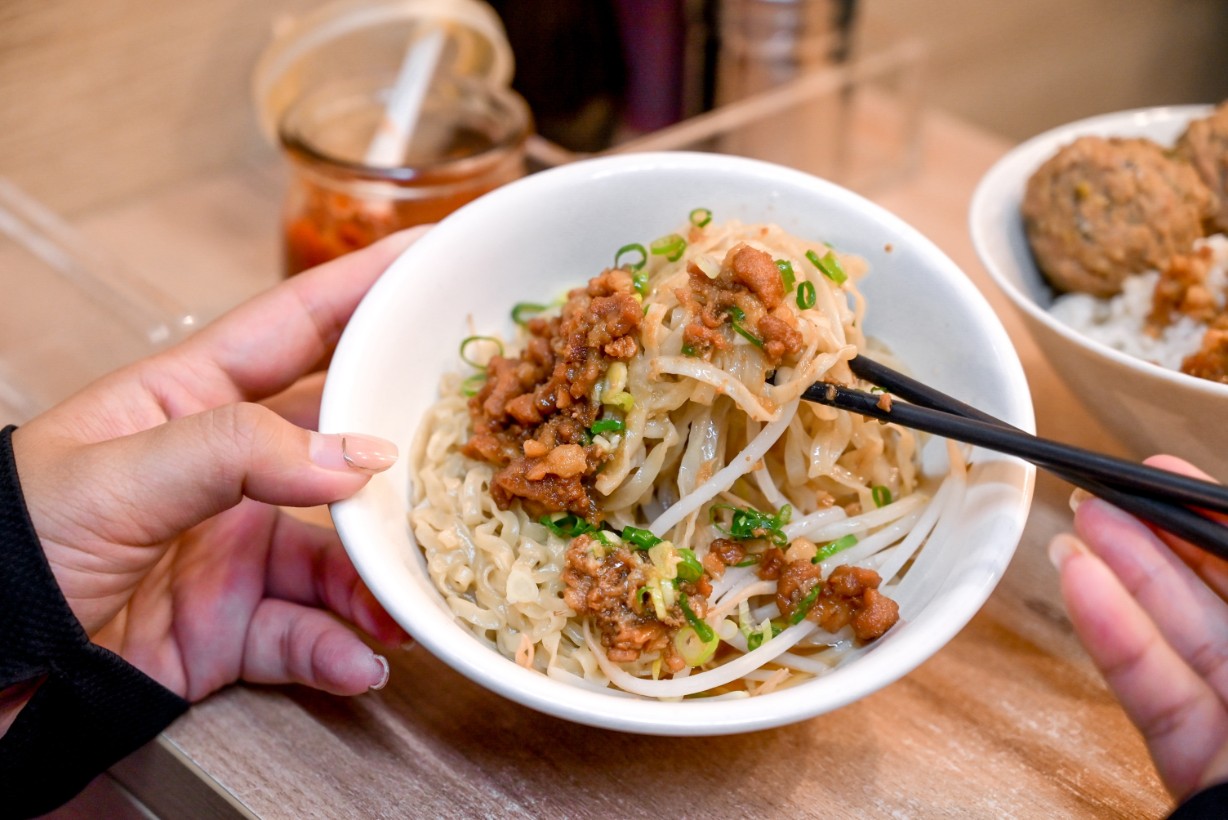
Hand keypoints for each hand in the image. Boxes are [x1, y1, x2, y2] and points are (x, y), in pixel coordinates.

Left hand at [8, 230, 421, 704]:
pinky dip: (339, 650)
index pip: (298, 323)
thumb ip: (237, 451)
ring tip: (410, 600)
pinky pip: (307, 633)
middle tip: (474, 443)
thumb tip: (361, 454)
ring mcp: (234, 547)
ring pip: (339, 550)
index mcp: (190, 396)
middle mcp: (228, 466)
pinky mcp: (232, 624)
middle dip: (405, 447)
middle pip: (341, 440)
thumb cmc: (10, 542)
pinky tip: (360, 661)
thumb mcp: (115, 474)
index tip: (439, 255)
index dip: (368, 284)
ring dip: (379, 576)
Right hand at [1049, 455, 1227, 800]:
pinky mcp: (1203, 767)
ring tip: (1079, 530)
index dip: (1218, 519)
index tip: (1171, 478)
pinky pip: (1158, 692)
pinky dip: (1114, 637)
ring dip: (1124, 579)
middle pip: (1224, 598)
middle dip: (1161, 540)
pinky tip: (1081, 587)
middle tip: (1108, 496)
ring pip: (1182, 639)